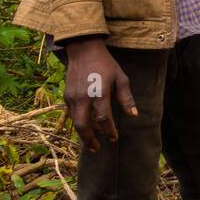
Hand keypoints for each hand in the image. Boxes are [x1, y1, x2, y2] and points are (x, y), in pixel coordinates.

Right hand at [63, 36, 136, 151]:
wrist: (84, 50)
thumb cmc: (106, 64)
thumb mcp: (121, 78)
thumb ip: (126, 98)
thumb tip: (133, 115)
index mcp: (99, 93)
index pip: (103, 119)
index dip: (109, 131)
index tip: (114, 138)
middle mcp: (83, 97)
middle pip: (83, 125)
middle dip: (90, 140)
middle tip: (97, 149)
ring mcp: (72, 97)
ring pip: (74, 121)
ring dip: (82, 134)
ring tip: (91, 142)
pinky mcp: (66, 95)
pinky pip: (71, 114)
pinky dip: (77, 123)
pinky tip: (85, 127)